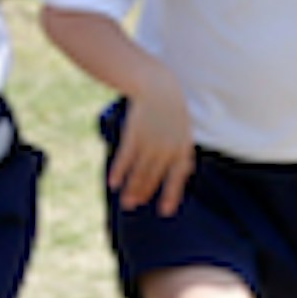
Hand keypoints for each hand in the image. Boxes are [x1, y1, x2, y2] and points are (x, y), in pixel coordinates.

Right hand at [106, 86, 195, 215]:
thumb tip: (179, 171)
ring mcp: (151, 143)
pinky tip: (113, 183)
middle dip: (143, 193)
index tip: (165, 211)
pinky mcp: (135, 136)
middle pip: (154, 176)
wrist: (159, 87)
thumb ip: (178, 150)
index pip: (178, 176)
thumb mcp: (181, 130)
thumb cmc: (171, 109)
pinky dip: (119, 171)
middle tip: (133, 206)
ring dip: (131, 188)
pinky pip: (126, 159)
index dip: (172, 194)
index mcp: (182, 148)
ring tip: (125, 202)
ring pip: (140, 172)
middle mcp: (168, 148)